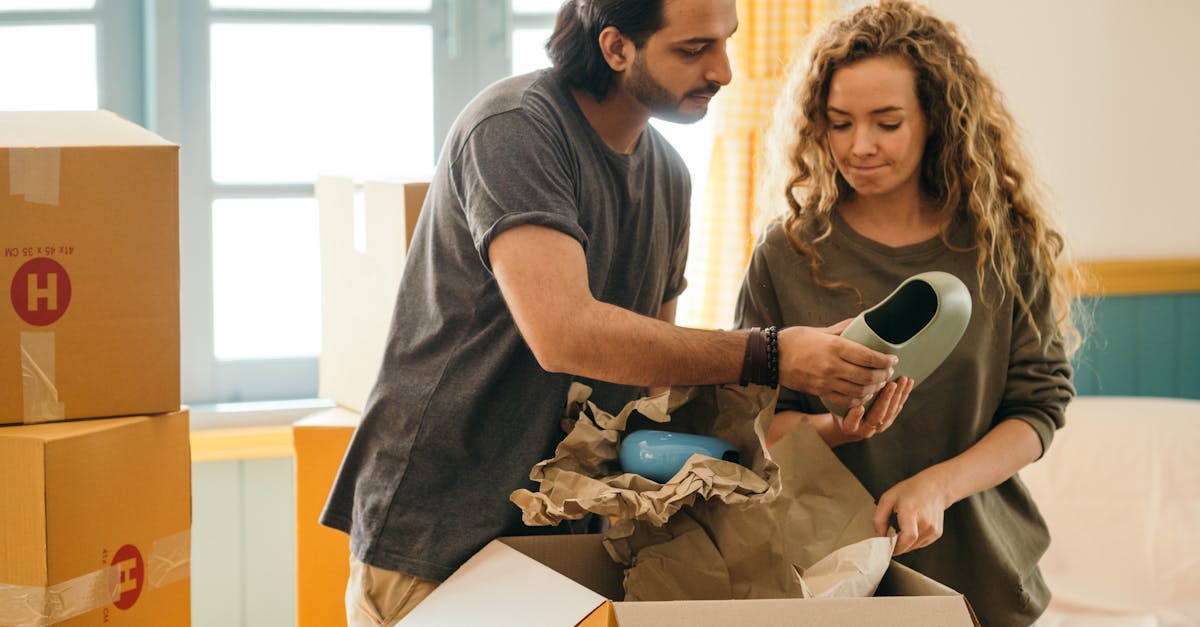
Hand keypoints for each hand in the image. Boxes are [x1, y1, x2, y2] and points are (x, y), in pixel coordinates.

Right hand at [777, 321, 896, 407]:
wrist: (771, 357)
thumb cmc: (795, 340)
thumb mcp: (820, 330)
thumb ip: (843, 328)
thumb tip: (862, 320)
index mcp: (835, 347)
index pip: (869, 357)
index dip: (885, 360)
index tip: (893, 359)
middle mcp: (832, 366)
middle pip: (868, 376)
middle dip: (883, 376)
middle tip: (888, 372)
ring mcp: (826, 381)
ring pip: (859, 391)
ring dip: (873, 389)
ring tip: (878, 383)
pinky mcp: (820, 391)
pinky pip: (845, 400)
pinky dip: (859, 399)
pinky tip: (863, 394)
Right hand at [837, 377, 913, 441]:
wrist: (849, 426)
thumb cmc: (839, 409)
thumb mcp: (835, 406)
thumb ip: (839, 399)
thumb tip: (838, 385)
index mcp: (848, 427)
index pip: (851, 423)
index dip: (855, 416)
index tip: (859, 407)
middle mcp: (864, 430)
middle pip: (876, 416)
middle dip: (885, 400)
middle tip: (891, 384)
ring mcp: (878, 427)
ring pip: (890, 412)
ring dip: (898, 396)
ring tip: (903, 380)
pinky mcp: (888, 421)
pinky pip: (897, 409)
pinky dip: (904, 395)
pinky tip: (908, 384)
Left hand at [873, 468, 952, 554]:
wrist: (935, 488)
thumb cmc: (912, 490)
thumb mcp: (888, 498)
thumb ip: (879, 518)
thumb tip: (879, 536)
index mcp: (911, 511)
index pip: (908, 536)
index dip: (897, 547)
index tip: (887, 548)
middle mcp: (925, 522)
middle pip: (909, 545)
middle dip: (896, 545)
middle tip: (890, 536)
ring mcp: (933, 529)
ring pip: (914, 547)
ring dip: (904, 544)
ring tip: (901, 528)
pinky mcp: (936, 534)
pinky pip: (920, 544)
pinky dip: (913, 541)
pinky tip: (911, 528)